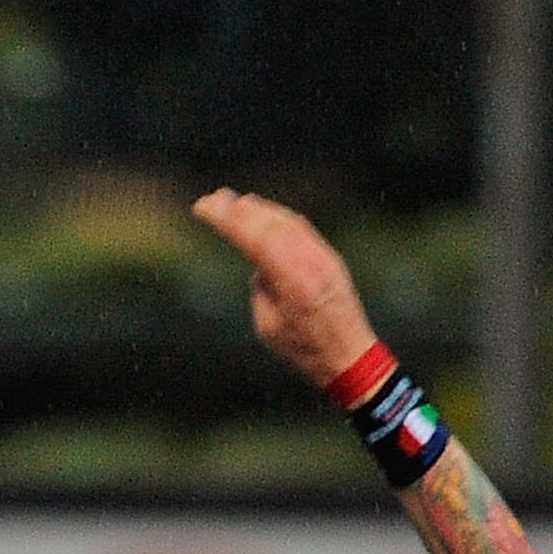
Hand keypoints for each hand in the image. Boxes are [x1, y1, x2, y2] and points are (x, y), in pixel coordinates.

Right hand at [190, 188, 378, 392]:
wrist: (348, 354)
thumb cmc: (304, 348)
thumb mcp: (268, 324)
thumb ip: (261, 287)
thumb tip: (260, 265)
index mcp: (291, 281)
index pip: (254, 238)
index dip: (227, 220)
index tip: (204, 208)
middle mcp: (309, 262)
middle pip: (269, 223)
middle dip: (238, 209)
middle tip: (213, 198)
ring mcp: (322, 257)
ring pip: (287, 221)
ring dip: (259, 209)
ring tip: (235, 202)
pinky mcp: (329, 258)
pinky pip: (301, 228)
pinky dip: (279, 217)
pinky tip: (266, 214)